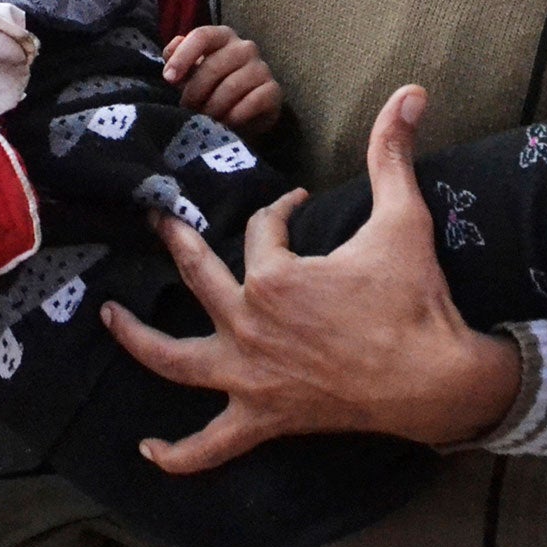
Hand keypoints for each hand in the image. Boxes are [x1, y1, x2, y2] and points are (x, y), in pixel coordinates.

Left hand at [101, 86, 519, 472]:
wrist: (436, 379)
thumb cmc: (415, 299)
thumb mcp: (402, 218)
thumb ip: (393, 153)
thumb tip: (411, 92)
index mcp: (275, 276)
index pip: (261, 229)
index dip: (279, 209)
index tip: (295, 204)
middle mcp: (249, 325)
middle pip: (197, 276)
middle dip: (176, 241)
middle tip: (159, 219)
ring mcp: (250, 376)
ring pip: (176, 360)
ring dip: (137, 338)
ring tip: (109, 318)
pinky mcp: (264, 418)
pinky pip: (212, 445)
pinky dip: (179, 454)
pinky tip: (150, 452)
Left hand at [162, 26, 282, 132]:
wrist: (244, 113)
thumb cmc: (212, 87)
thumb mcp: (190, 72)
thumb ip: (177, 57)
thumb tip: (170, 52)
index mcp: (222, 36)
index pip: (201, 36)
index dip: (182, 56)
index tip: (168, 79)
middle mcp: (245, 47)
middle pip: (213, 65)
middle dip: (194, 91)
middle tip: (187, 108)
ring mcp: (262, 68)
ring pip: (231, 86)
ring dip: (213, 107)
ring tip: (204, 118)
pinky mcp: (274, 90)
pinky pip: (252, 102)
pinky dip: (234, 116)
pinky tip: (226, 123)